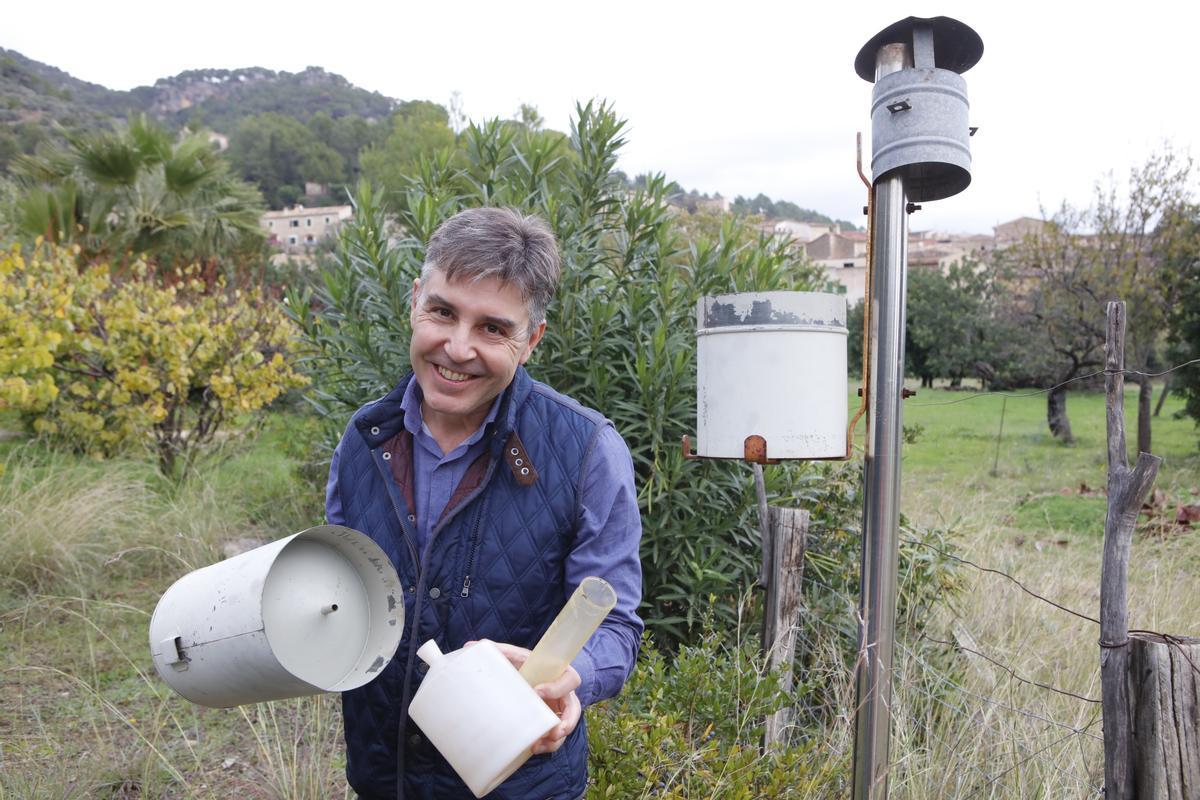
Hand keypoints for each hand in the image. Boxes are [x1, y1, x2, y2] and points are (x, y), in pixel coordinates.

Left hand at [471, 640, 581, 754]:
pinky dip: (547, 745)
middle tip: (551, 730)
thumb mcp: (515, 657)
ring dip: (556, 739)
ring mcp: (558, 711)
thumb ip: (499, 651)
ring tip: (539, 745)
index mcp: (558, 674)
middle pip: (574, 709)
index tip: (537, 692)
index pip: (570, 679)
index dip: (557, 687)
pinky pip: (556, 738)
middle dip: (566, 721)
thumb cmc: (525, 666)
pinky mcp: (551, 724)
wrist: (528, 678)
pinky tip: (533, 748)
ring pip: (567, 727)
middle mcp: (563, 694)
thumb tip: (470, 646)